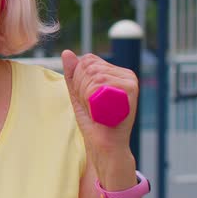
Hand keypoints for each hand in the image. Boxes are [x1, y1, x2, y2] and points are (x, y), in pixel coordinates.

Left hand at [61, 50, 137, 171]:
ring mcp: (130, 81)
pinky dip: (91, 96)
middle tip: (91, 106)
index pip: (88, 60)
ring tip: (96, 109)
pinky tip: (100, 109)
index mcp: (115, 72)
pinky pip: (99, 82)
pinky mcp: (130, 89)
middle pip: (89, 66)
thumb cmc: (93, 121)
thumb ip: (72, 74)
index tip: (85, 97)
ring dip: (85, 94)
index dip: (78, 78)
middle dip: (81, 87)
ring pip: (93, 74)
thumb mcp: (78, 94)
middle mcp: (125, 74)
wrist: (105, 145)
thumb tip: (66, 52)